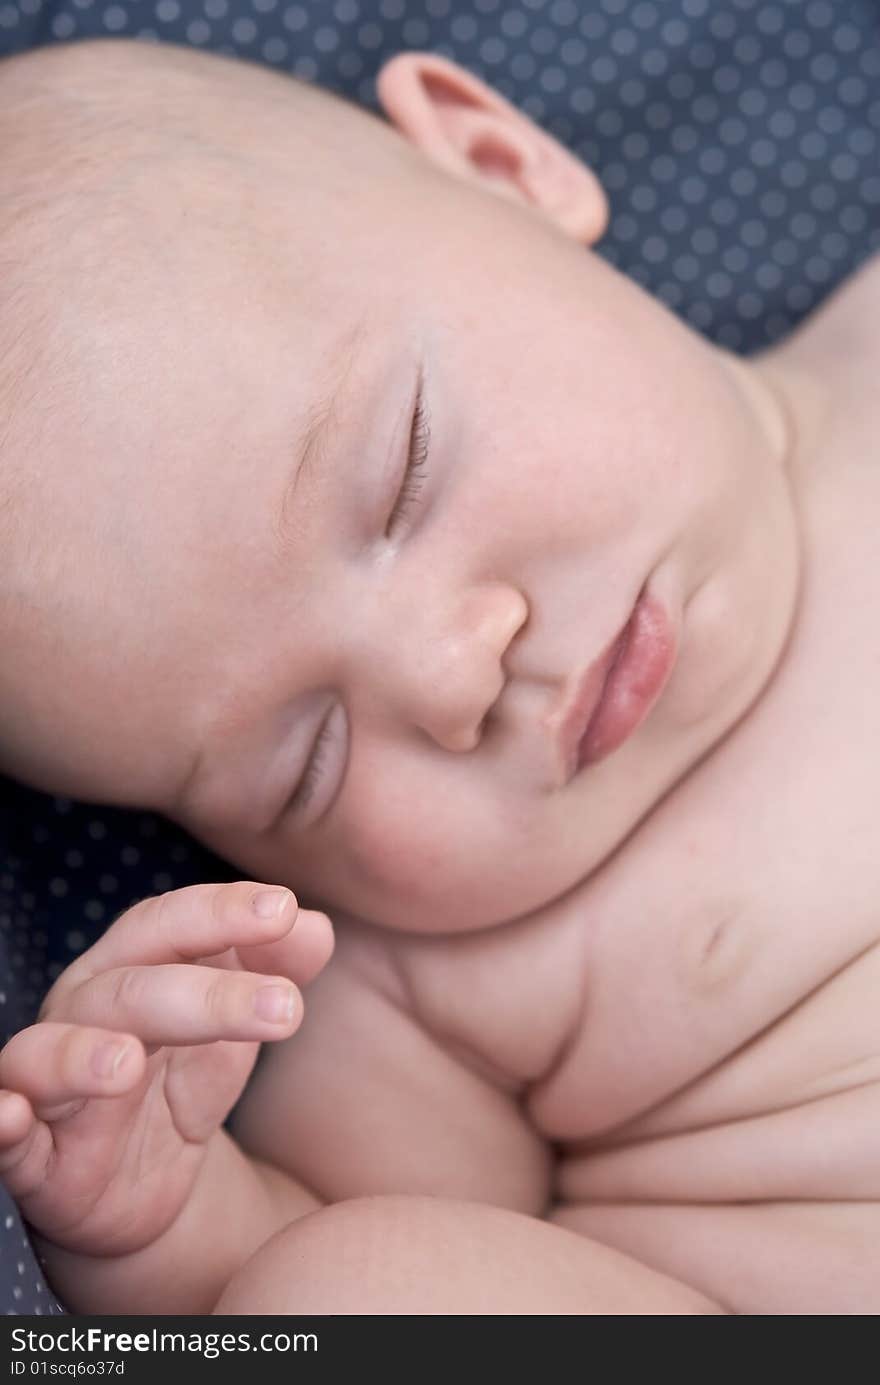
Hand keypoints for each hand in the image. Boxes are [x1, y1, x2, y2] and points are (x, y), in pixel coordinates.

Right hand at [0, 881, 332, 1259]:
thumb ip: (276, 970)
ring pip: (48, 1053)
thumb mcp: (239, 1027)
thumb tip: (316, 927)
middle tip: (286, 1007)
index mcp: (132, 968)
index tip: (286, 908)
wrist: (145, 1188)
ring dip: (81, 1055)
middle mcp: (81, 1012)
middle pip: (132, 989)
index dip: (222, 911)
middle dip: (208, 995)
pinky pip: (1, 1132)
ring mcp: (45, 1081)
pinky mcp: (29, 1155)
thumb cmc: (182, 1079)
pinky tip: (9, 1117)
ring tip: (126, 1062)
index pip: (168, 925)